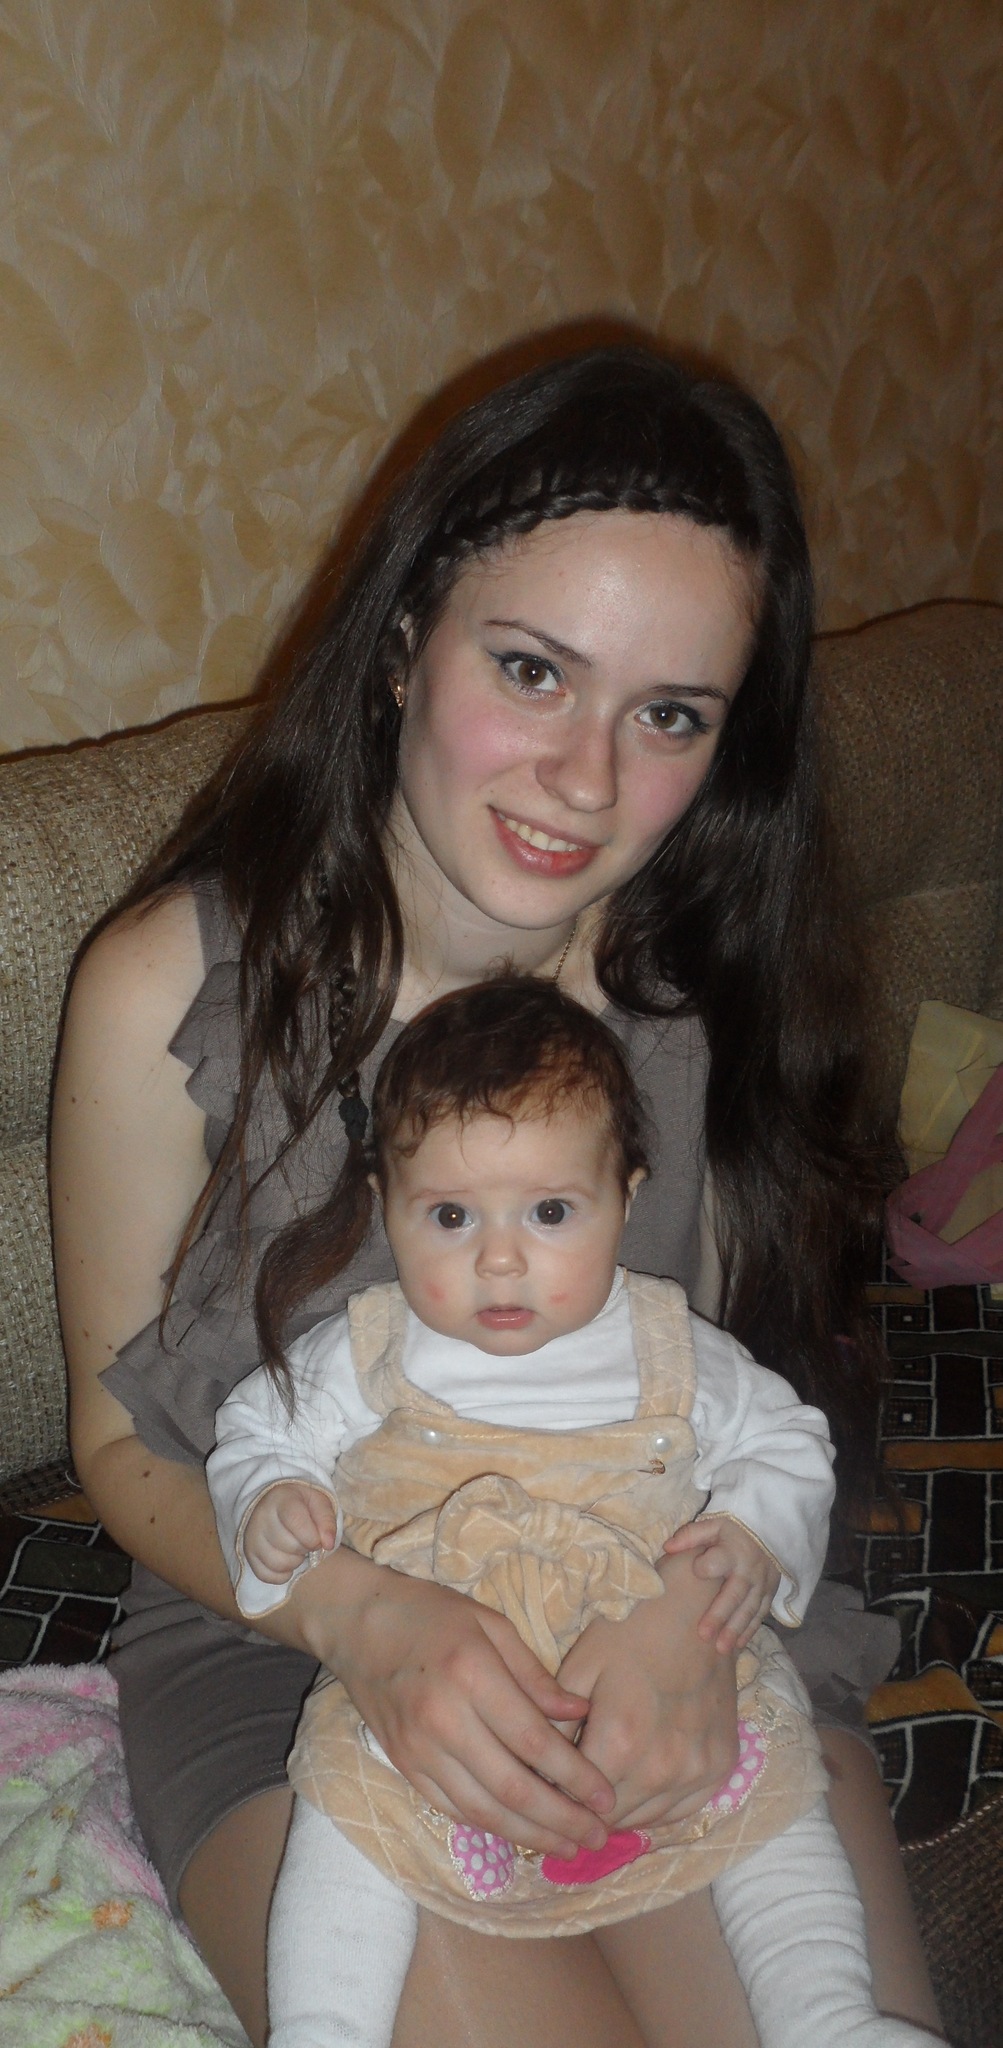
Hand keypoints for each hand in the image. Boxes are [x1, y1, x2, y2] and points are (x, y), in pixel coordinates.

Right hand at [242, 1481, 337, 1583]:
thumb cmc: (300, 1503)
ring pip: (278, 1563)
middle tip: (306, 1540)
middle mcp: (261, 1518)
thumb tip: (328, 1544)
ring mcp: (252, 1538)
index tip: (317, 1538)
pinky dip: (281, 1575)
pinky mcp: (249, 1555)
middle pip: (289, 1545)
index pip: (296, 1521)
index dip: (312, 1536)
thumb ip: (327, 1521)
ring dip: (295, 1562)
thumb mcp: (318, 1502)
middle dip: (305, 1548)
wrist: (274, 1503)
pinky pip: (266, 1576)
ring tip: (296, 1550)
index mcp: (281, 1500)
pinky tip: (286, 1560)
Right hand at [302, 1550, 616, 1858]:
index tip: (606, 1798)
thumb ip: (535, 1674)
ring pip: (483, 1809)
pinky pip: (453, 1808)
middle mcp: (444, 1720)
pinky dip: (490, 1826)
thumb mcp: (490, 1623)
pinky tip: (520, 1833)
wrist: (355, 1623)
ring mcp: (419, 1749)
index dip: (575, 1777)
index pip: (534, 1742)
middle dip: (561, 1819)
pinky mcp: (404, 1765)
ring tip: (568, 1847)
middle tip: (597, 1837)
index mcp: (472, 1676)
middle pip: (512, 1787)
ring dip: (530, 1835)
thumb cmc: (429, 1613)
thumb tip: (579, 1713)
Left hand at [556, 1549, 739, 1830]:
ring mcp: (697, 1772)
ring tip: (598, 1786)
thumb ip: (554, 1727)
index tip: (539, 1782)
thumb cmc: (628, 1631)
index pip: (571, 1799)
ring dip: (616, 1810)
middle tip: (565, 1787)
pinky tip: (636, 1785)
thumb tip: (532, 1771)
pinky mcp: (720, 1768)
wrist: (695, 1608)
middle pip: (607, 1818)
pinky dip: (653, 1806)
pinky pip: (679, 1811)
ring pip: (643, 1821)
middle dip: (580, 1806)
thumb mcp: (578, 1669)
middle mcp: (662, 1769)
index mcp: (620, 1743)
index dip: (549, 1792)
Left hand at [662, 1515, 780, 1651]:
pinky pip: (760, 1614)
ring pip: (749, 1609)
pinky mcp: (769, 1594)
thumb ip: (691, 1535)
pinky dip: (750, 1630)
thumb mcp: (714, 1525)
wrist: (769, 1532)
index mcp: (732, 1551)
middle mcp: (748, 1570)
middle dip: (720, 1615)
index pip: (718, 1561)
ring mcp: (761, 1584)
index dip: (706, 1566)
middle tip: (704, 1634)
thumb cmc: (732, 1532)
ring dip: (735, 1629)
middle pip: (734, 1594)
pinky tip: (738, 1645)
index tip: (696, 1571)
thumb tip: (668, 1547)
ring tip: (721, 1648)